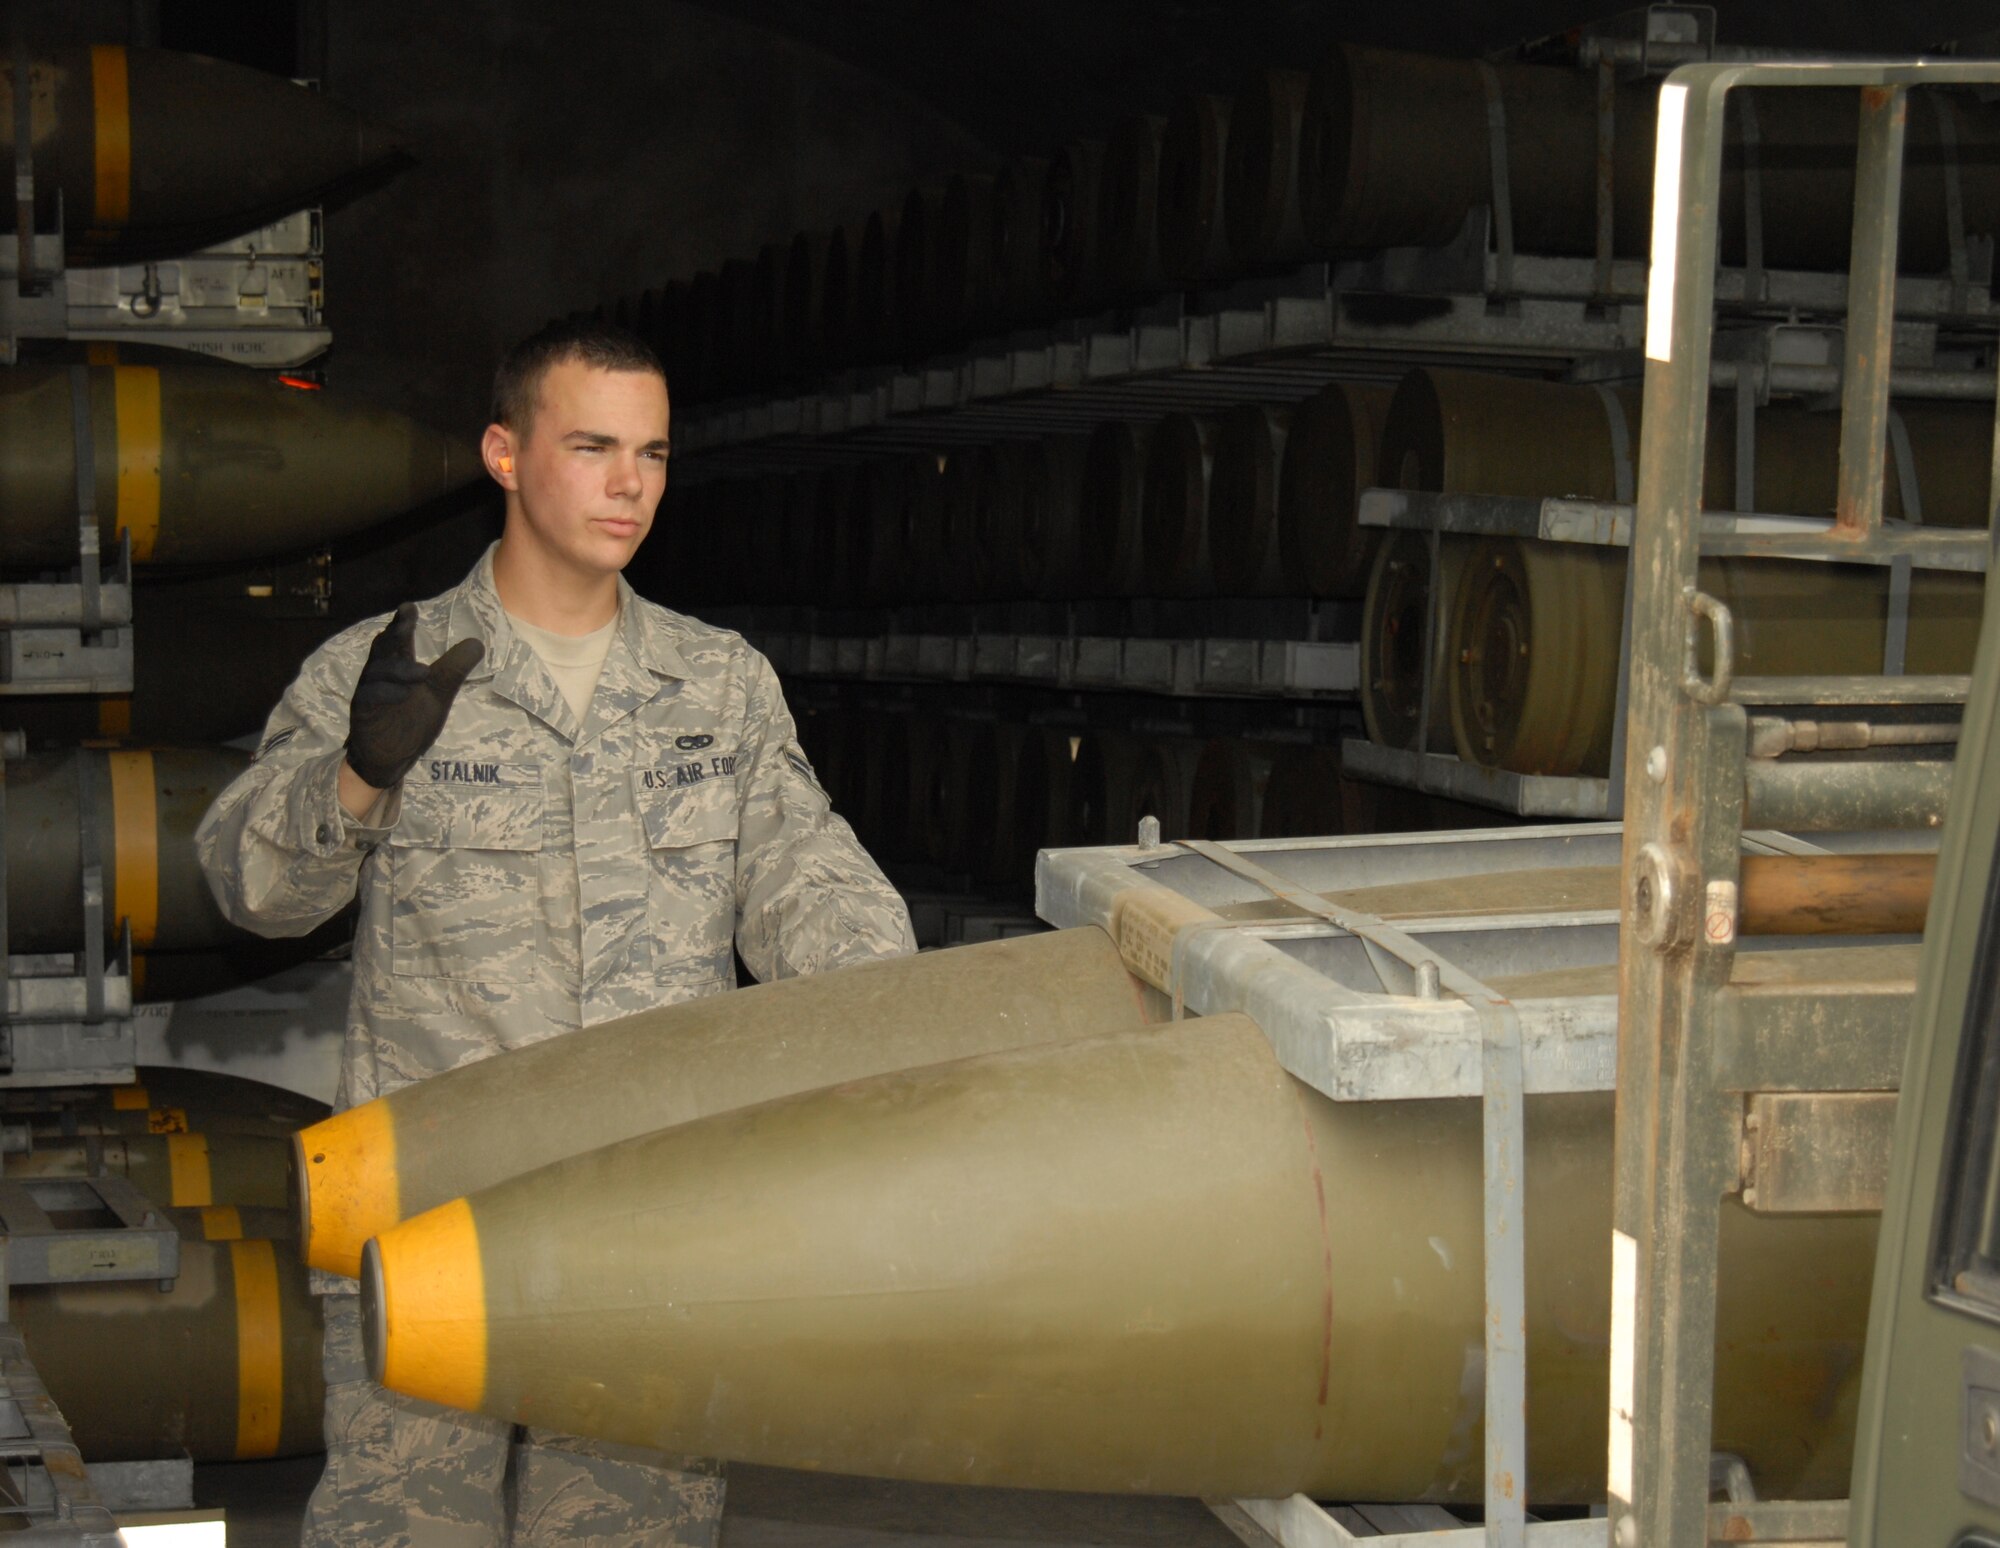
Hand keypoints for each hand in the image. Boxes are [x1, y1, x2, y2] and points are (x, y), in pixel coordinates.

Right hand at [344, 605, 483, 790]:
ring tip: (424, 673)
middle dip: (394, 632)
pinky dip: (387, 693)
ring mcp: (368, 692)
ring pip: (376, 671)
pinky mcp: (362, 712)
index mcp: (398, 667)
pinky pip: (369, 697)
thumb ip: (454, 670)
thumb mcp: (438, 695)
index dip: (402, 622)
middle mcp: (380, 674)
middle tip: (406, 620)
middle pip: (382, 647)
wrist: (390, 759)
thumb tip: (477, 643)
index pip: (399, 640)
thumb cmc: (410, 723)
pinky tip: (404, 694)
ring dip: (399, 669)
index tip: (409, 608)